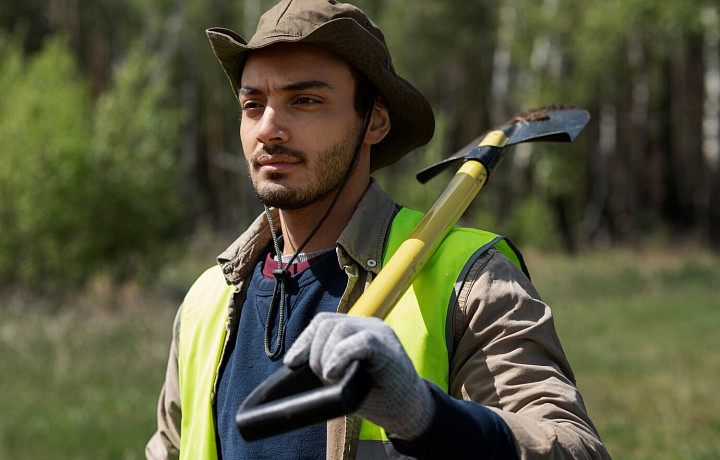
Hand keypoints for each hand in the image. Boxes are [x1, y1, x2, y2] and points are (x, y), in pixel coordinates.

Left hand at [284, 312, 434, 439]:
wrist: (409, 411)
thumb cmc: (378, 395)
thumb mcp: (346, 375)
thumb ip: (329, 361)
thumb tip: (295, 363)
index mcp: (359, 329)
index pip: (324, 322)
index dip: (304, 340)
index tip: (291, 363)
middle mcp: (370, 325)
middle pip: (327, 324)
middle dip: (315, 352)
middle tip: (322, 377)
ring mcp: (381, 335)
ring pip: (341, 329)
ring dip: (326, 356)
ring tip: (332, 378)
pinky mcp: (390, 350)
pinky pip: (361, 342)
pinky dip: (341, 356)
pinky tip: (333, 373)